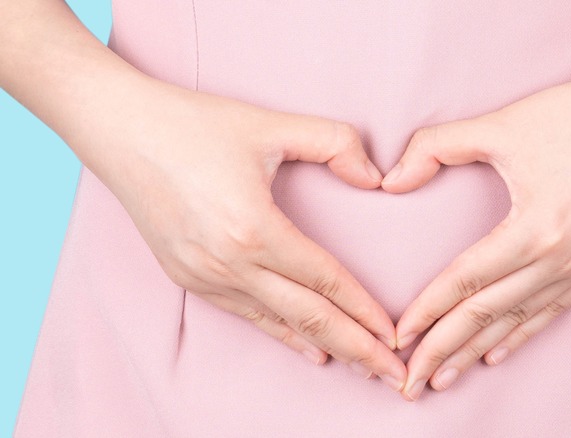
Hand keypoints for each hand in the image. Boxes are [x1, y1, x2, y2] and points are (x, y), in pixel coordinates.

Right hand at [89, 81, 406, 391]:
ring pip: (278, 324)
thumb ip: (335, 142)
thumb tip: (375, 176)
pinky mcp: (187, 277)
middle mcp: (228, 263)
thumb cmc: (194, 125)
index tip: (397, 337)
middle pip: (308, 317)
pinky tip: (309, 349)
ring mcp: (204, 276)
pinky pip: (246, 315)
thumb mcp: (271, 125)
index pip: (326, 282)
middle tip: (394, 374)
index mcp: (253, 228)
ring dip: (324, 346)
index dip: (366, 312)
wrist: (119, 131)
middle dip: (358, 349)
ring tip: (362, 367)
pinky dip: (282, 334)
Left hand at [382, 77, 570, 399]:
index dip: (428, 312)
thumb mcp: (497, 125)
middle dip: (444, 350)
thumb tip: (390, 181)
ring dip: (477, 351)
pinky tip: (495, 355)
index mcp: (535, 227)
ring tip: (443, 379)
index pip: (466, 282)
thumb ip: (434, 147)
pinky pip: (552, 312)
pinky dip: (520, 335)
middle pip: (488, 314)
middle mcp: (563, 258)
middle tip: (410, 382)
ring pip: (519, 321)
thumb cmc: (570, 116)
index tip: (398, 338)